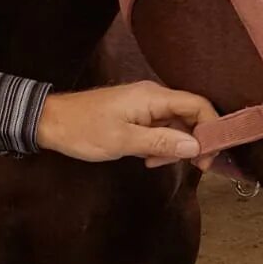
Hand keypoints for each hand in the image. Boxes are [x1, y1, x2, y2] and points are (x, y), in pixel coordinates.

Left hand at [36, 81, 217, 167]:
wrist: (51, 123)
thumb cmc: (84, 130)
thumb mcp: (123, 140)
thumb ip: (162, 142)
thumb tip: (196, 146)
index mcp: (153, 97)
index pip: (197, 105)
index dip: (212, 128)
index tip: (210, 155)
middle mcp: (154, 98)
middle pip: (191, 116)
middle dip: (195, 141)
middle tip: (194, 166)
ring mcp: (146, 106)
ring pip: (177, 125)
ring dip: (175, 147)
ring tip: (157, 163)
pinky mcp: (138, 116)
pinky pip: (161, 129)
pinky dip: (161, 146)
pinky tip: (148, 159)